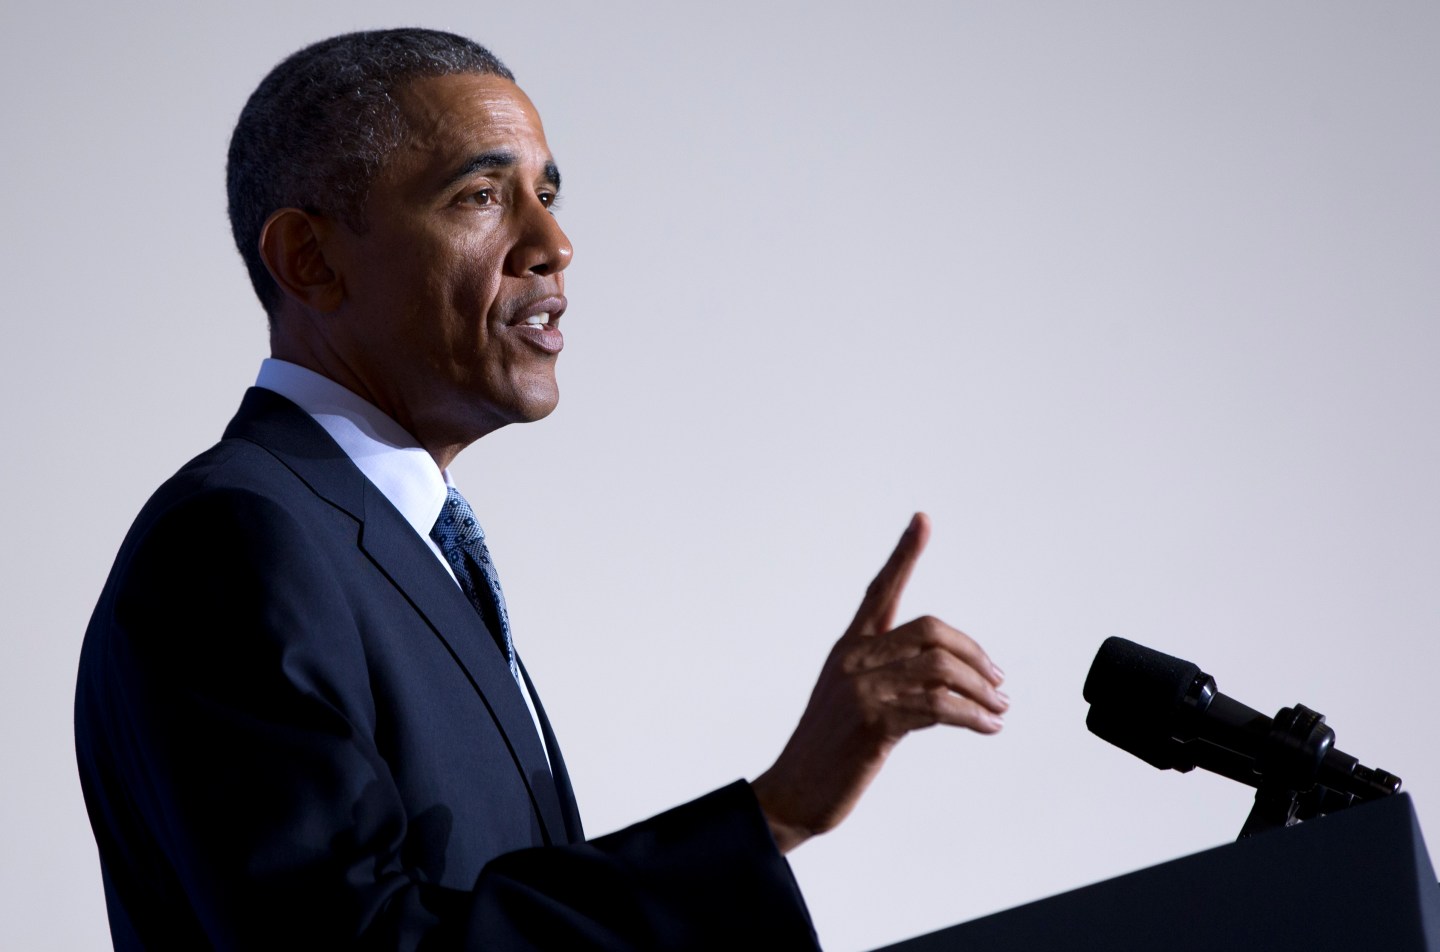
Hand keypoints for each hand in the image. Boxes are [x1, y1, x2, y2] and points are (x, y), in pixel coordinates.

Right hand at [750, 513, 1007, 853]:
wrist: (794, 792)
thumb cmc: (828, 752)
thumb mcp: (852, 701)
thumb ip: (888, 679)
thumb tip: (945, 684)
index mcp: (848, 648)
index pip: (880, 590)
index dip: (904, 553)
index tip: (922, 519)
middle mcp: (854, 659)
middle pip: (931, 631)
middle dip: (974, 654)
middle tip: (997, 682)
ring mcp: (863, 689)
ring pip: (941, 670)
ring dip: (982, 692)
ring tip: (998, 710)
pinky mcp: (873, 721)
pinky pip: (939, 707)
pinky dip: (973, 717)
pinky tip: (987, 728)